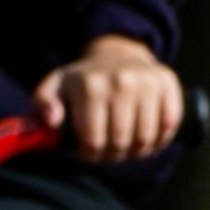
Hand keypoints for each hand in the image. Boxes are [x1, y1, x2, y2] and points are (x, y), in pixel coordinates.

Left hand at [34, 36, 185, 164]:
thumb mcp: (56, 87)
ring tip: (126, 146)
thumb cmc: (84, 80)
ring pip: (145, 139)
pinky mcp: (167, 84)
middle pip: (120, 143)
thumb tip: (53, 120)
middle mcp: (121, 81)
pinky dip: (159, 140)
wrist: (117, 54)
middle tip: (108, 150)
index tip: (89, 150)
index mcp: (90, 85)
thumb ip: (42, 103)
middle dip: (112, 155)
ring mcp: (147, 82)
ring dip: (135, 152)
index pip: (93, 141)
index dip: (90, 154)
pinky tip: (146, 137)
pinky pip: (168, 126)